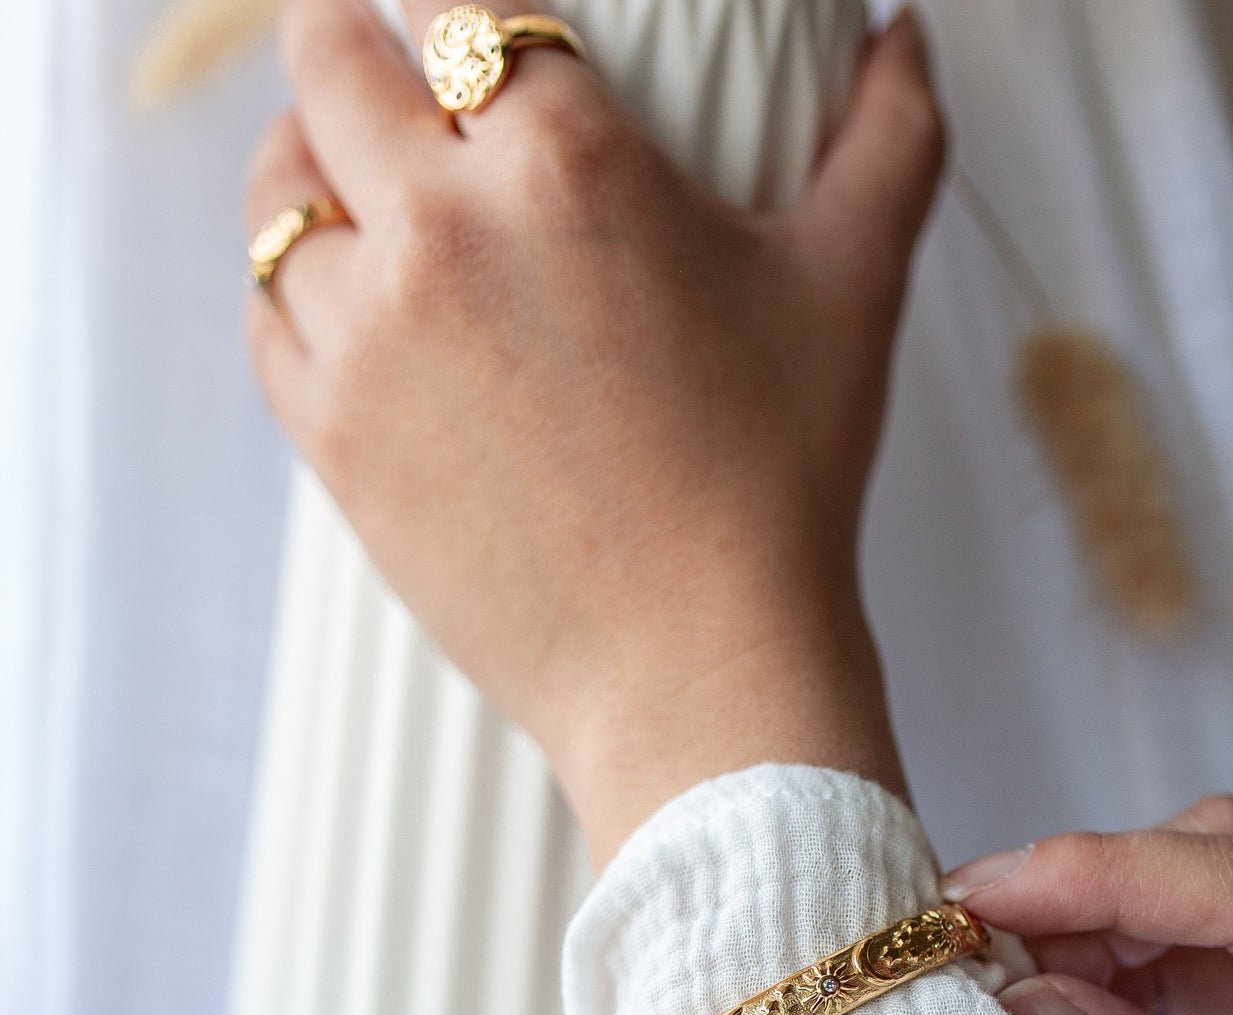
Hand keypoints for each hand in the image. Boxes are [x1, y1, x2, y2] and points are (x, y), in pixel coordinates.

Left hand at [245, 0, 945, 861]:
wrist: (698, 669)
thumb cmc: (780, 481)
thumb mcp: (853, 287)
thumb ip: (889, 134)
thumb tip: (906, 37)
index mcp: (565, 161)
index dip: (458, 3)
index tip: (473, 34)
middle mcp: (439, 228)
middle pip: (323, 58)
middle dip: (355, 49)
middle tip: (398, 83)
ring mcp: (367, 337)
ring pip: (276, 190)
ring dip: (313, 169)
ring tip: (365, 195)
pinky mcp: (333, 439)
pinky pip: (265, 316)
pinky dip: (295, 292)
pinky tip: (353, 307)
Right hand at [944, 796, 1232, 1014]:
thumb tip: (1029, 1004)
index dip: (1110, 870)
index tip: (985, 895)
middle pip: (1228, 873)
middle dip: (1088, 892)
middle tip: (969, 943)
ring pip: (1200, 913)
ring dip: (1089, 934)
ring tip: (998, 987)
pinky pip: (1194, 973)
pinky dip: (1111, 983)